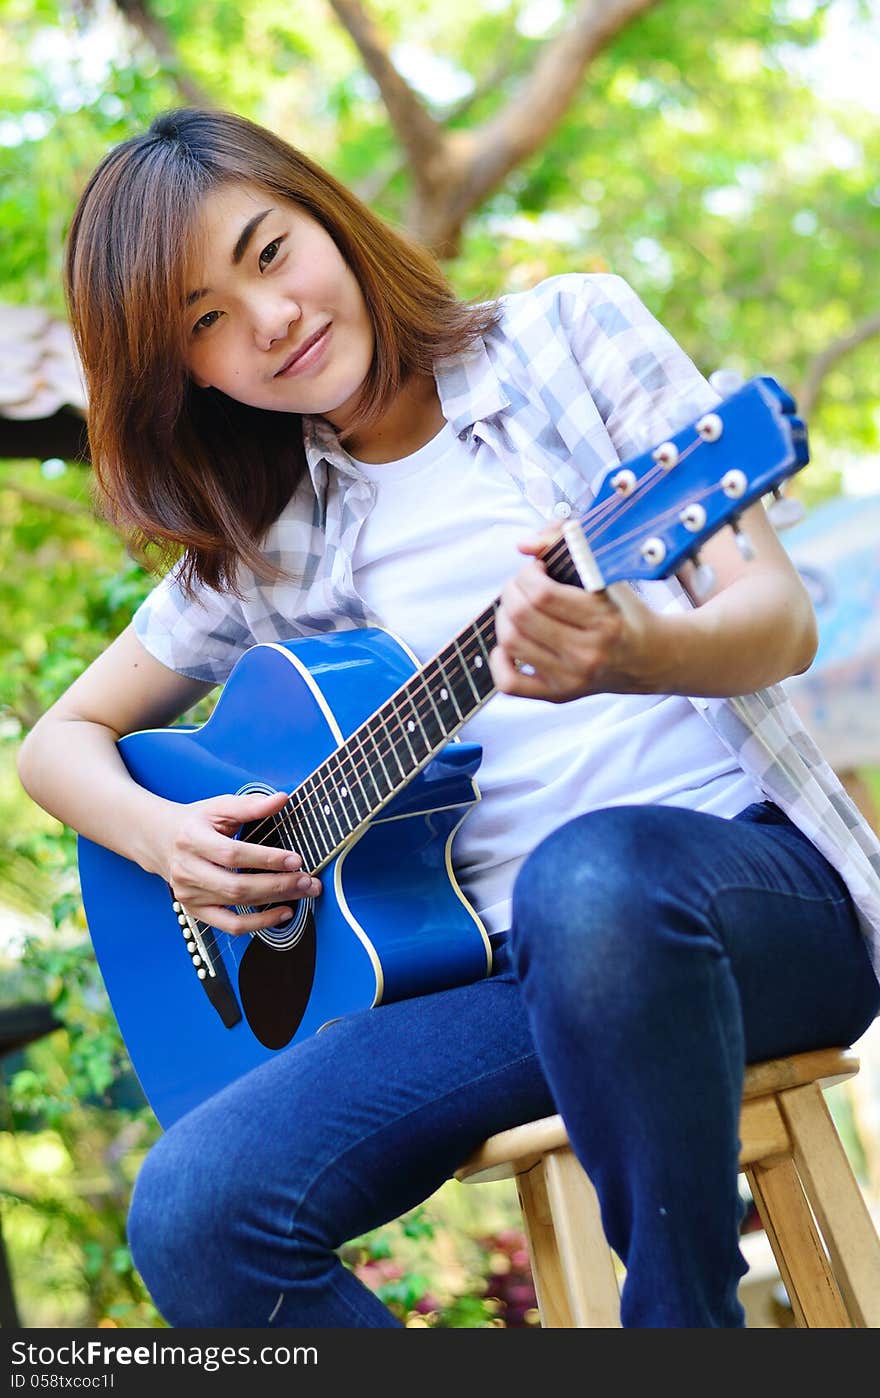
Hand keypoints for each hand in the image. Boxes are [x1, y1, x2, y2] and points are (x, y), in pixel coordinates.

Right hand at [155, 788, 321, 933]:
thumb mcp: (219, 807)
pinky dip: (259, 924)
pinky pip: (229, 926)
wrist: (160, 840)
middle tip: (307, 880)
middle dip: (277, 885)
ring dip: (275, 902)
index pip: (232, 854)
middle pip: (236, 885)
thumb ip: (251, 805)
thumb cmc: (195, 822)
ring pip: (236, 905)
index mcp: (192, 839)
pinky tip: (283, 913)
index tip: (295, 859)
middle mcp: (187, 870)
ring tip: (303, 892)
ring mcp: (188, 894)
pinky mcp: (194, 911)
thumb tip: (282, 799)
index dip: (266, 859)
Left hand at [490, 534, 669, 702]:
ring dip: (504, 616)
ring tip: (518, 607)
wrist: (648, 658)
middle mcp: (588, 653)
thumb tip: (523, 545)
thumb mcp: (607, 573)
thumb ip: (567, 542)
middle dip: (512, 589)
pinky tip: (510, 644)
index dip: (529, 573)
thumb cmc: (623, 611)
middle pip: (522, 615)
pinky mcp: (558, 694)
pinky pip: (509, 683)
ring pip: (511, 643)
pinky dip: (499, 660)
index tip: (538, 567)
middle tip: (522, 584)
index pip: (542, 593)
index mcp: (604, 620)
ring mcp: (571, 678)